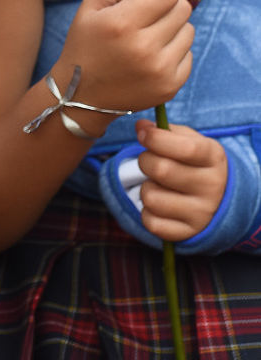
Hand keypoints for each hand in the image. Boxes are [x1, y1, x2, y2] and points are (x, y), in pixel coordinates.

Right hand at [56, 0, 192, 121]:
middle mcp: (144, 47)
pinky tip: (153, 57)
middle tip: (150, 13)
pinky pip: (188, 55)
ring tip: (150, 37)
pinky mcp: (170, 85)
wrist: (80, 96)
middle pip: (182, 9)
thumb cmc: (85, 47)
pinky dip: (174, 51)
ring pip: (188, 31)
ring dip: (172, 29)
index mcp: (121, 24)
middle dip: (167, 5)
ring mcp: (160, 69)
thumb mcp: (89, 10)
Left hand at [137, 122, 226, 242]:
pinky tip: (160, 205)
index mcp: (214, 158)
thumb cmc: (194, 163)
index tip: (143, 134)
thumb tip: (141, 127)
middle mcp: (212, 187)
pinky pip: (150, 222)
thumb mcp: (189, 142)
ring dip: (147, 189)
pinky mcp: (187, 232)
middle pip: (162, 170)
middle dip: (145, 161)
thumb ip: (165, 132)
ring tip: (159, 186)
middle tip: (150, 161)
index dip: (156, 139)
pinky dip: (147, 213)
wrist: (217, 198)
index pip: (186, 148)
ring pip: (151, 198)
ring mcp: (202, 212)